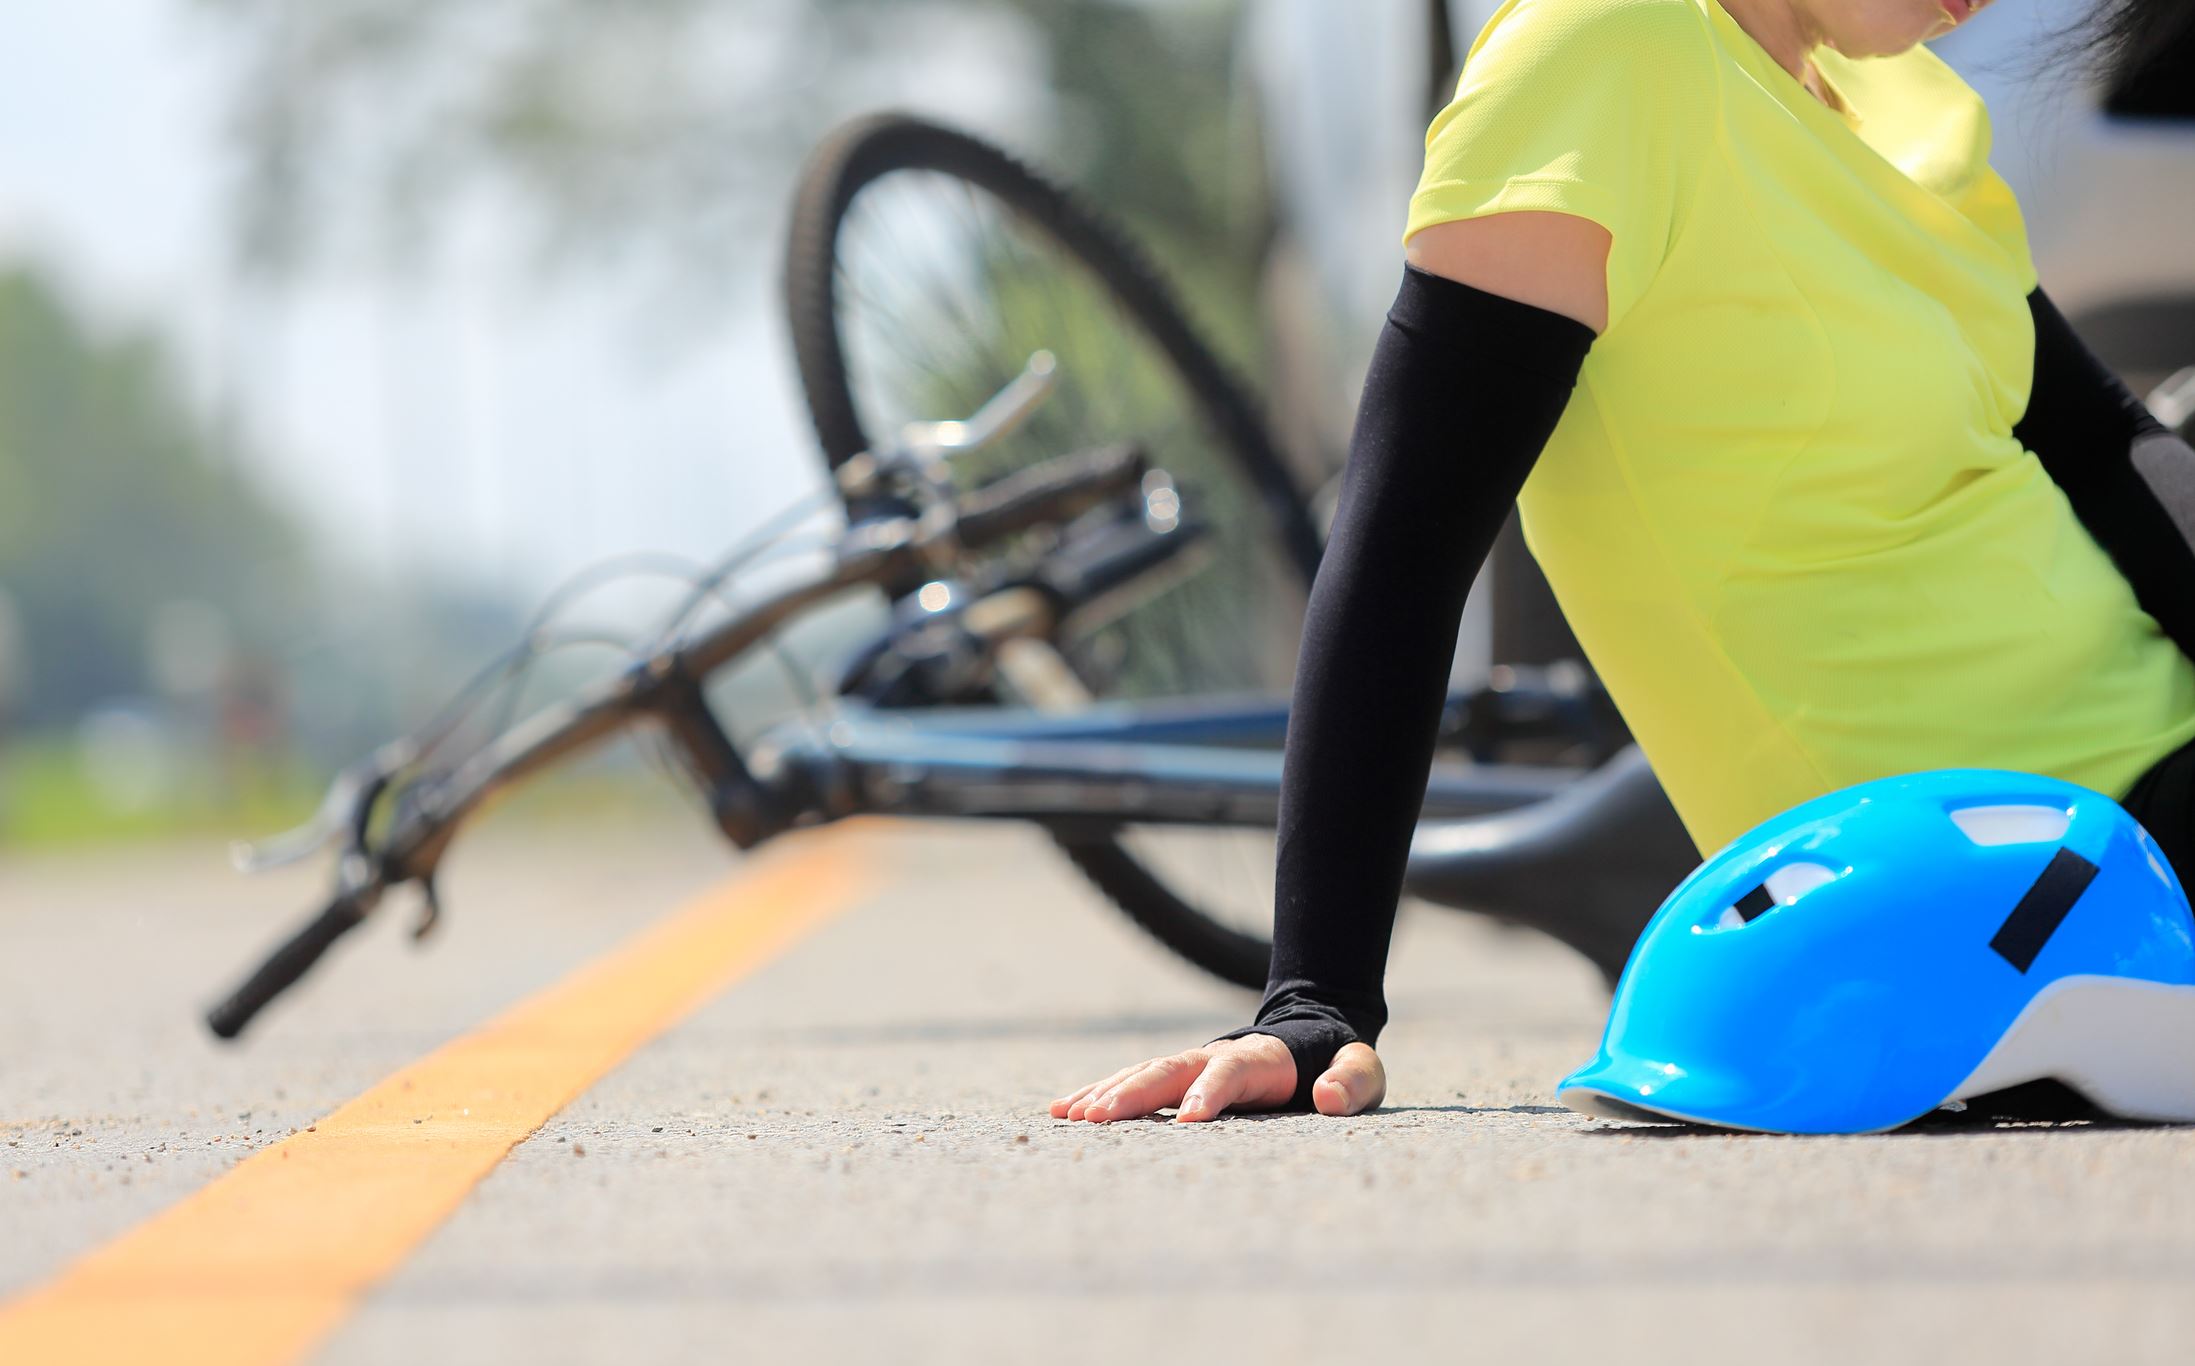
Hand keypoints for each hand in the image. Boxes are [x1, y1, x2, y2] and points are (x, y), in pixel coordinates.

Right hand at [1049, 1033, 1385, 1123]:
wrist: (1313, 1040)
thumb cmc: (1340, 1068)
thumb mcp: (1364, 1072)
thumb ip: (1354, 1080)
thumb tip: (1328, 1095)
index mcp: (1265, 1059)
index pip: (1234, 1071)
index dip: (1212, 1092)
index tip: (1189, 1120)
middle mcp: (1218, 1056)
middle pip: (1173, 1069)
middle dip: (1137, 1093)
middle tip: (1102, 1119)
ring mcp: (1193, 1064)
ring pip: (1144, 1073)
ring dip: (1109, 1093)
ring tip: (1072, 1116)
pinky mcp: (1177, 1078)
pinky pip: (1133, 1082)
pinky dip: (1099, 1093)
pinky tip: (1063, 1111)